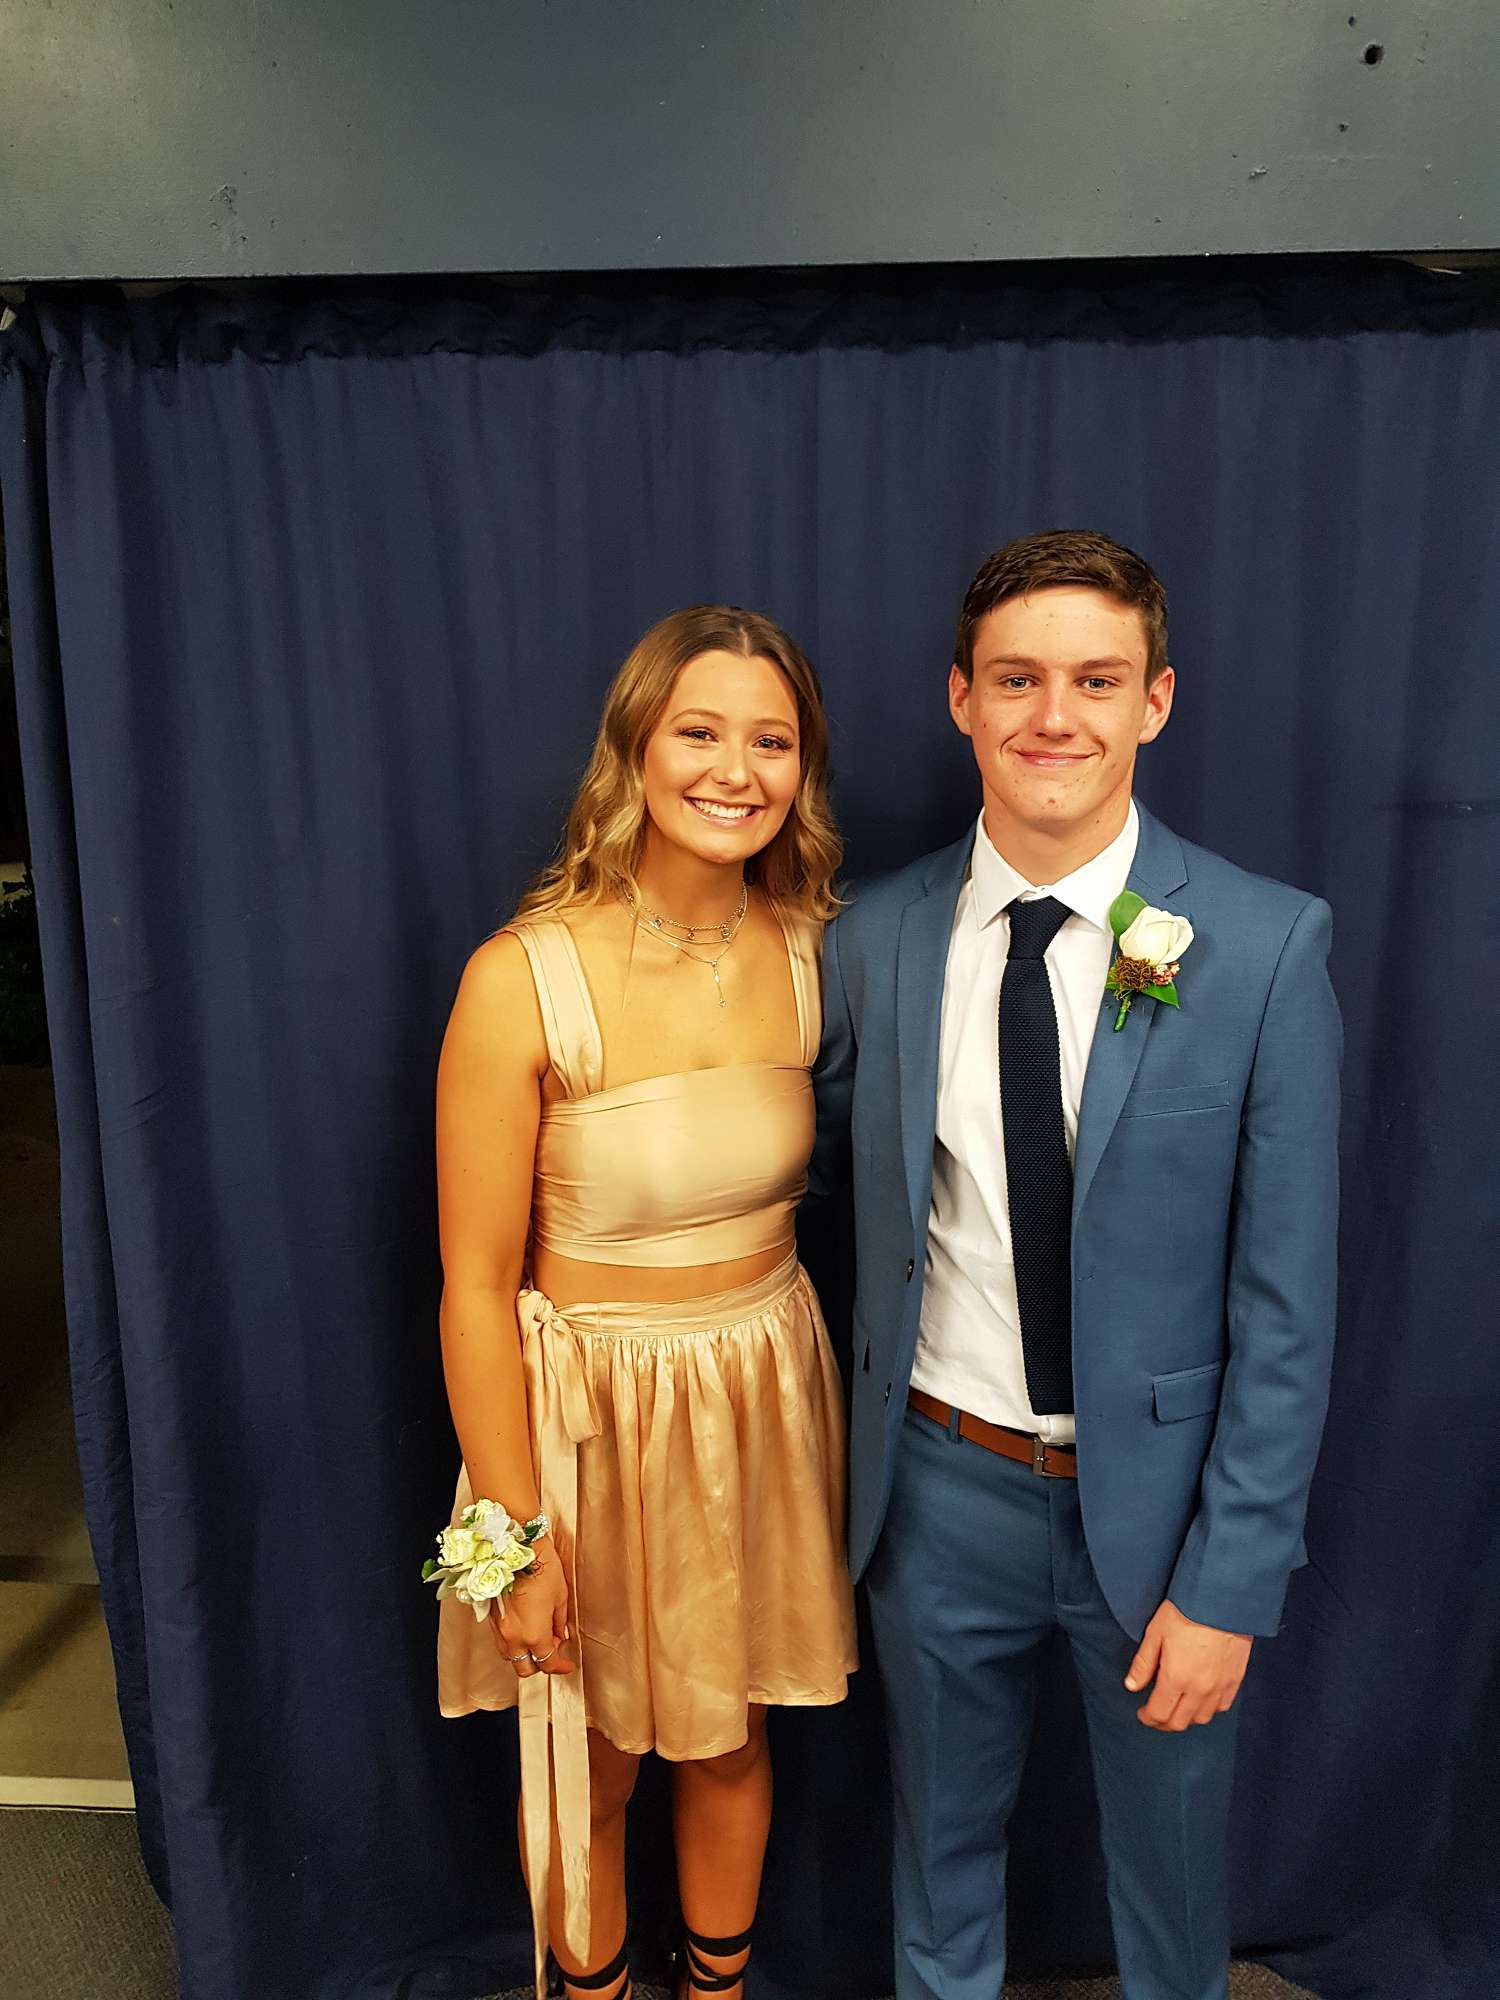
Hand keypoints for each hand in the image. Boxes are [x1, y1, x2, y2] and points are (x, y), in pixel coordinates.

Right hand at [491, 1537, 574, 1677]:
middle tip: (552, 1651)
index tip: (567, 1664)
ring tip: (536, 1638)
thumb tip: (561, 1634)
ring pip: (509, 1656)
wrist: (515, 1548)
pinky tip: (522, 1629)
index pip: (547, 1662)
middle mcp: (513, 1636)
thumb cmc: (541, 1567)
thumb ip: (560, 1621)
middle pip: (524, 1668)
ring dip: (523, 1654)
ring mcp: (499, 1628)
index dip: (560, 1666)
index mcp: (534, 1634)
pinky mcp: (490, 1618)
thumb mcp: (560, 1596)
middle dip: (539, 1665)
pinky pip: (501, 1640)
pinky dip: (512, 1642)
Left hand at [1124, 1599, 1250, 1730]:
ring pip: (1202, 1718)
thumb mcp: (1155, 1632)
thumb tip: (1131, 1686)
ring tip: (1177, 1708)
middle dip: (1164, 1722)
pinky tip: (1201, 1700)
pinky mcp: (1235, 1680)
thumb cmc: (1187, 1611)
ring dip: (1186, 1718)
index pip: (1159, 1713)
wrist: (1222, 1600)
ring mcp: (1220, 1687)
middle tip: (1156, 1715)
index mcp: (1176, 1678)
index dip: (1147, 1718)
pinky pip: (1222, 1706)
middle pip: (1180, 1722)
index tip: (1143, 1713)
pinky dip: (1209, 1709)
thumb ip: (1143, 1664)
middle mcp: (1199, 1689)